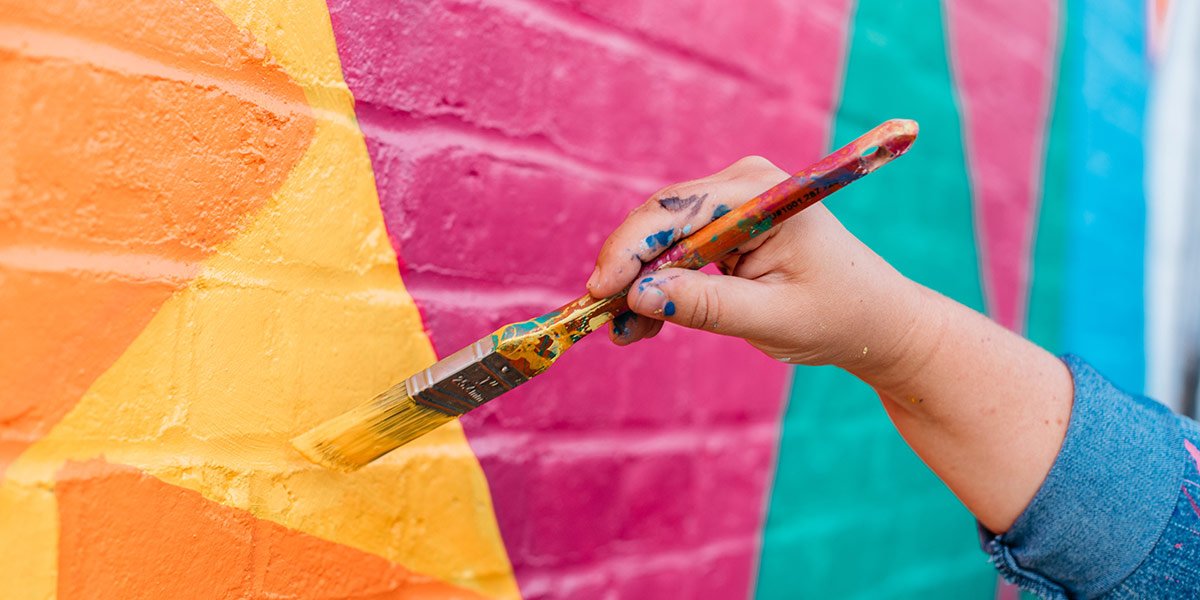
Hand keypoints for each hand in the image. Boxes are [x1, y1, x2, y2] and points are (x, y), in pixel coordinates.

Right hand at [587, 156, 925, 375]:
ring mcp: (730, 205)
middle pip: (658, 223)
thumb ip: (706, 306)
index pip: (674, 211)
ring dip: (638, 286)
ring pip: (659, 242)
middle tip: (602, 322)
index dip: (629, 250)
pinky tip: (643, 325)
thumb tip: (638, 295)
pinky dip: (656, 288)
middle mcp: (740, 186)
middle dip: (626, 273)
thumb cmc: (839, 316)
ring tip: (626, 334)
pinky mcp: (723, 230)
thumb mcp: (771, 319)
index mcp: (760, 193)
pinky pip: (674, 255)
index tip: (599, 292)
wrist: (876, 322)